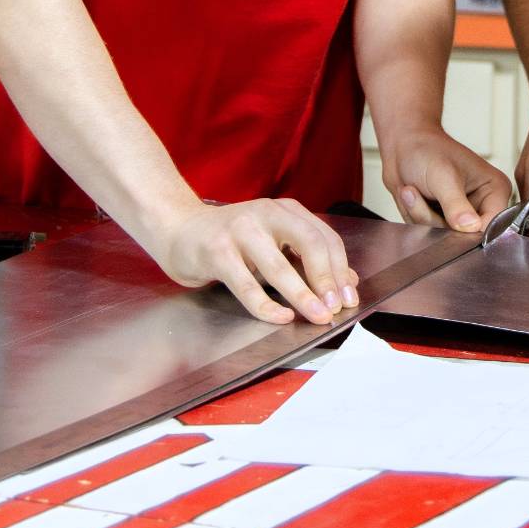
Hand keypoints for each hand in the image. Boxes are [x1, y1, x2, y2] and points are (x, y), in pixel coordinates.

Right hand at [154, 198, 358, 325]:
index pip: (324, 237)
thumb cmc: (231, 240)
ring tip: (316, 316)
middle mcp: (266, 214)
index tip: (348, 297)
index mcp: (285, 210)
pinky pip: (247, 284)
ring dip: (302, 295)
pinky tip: (281, 317)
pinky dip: (266, 304)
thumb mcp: (273, 241)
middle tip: (336, 307)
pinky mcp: (217, 251)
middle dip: (327, 279)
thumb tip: (346, 281)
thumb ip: (306, 257)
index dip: (340, 269)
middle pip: (309, 244)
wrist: (179, 229)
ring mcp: (240, 230)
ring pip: (278, 266)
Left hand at [382, 129, 512, 231]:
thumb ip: (456, 205)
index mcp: (494, 189)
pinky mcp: (444, 219)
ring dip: (422, 216)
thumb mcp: (443, 176)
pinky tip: (413, 196)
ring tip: (413, 190)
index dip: (471, 230)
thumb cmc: (426, 149)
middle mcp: (482, 204)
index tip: (448, 222)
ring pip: (445, 236)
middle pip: (467, 236)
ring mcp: (462, 213)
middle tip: (421, 194)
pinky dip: (416, 216)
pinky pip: (431, 233)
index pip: (493, 225)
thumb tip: (471, 227)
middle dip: (437, 220)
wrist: (401, 146)